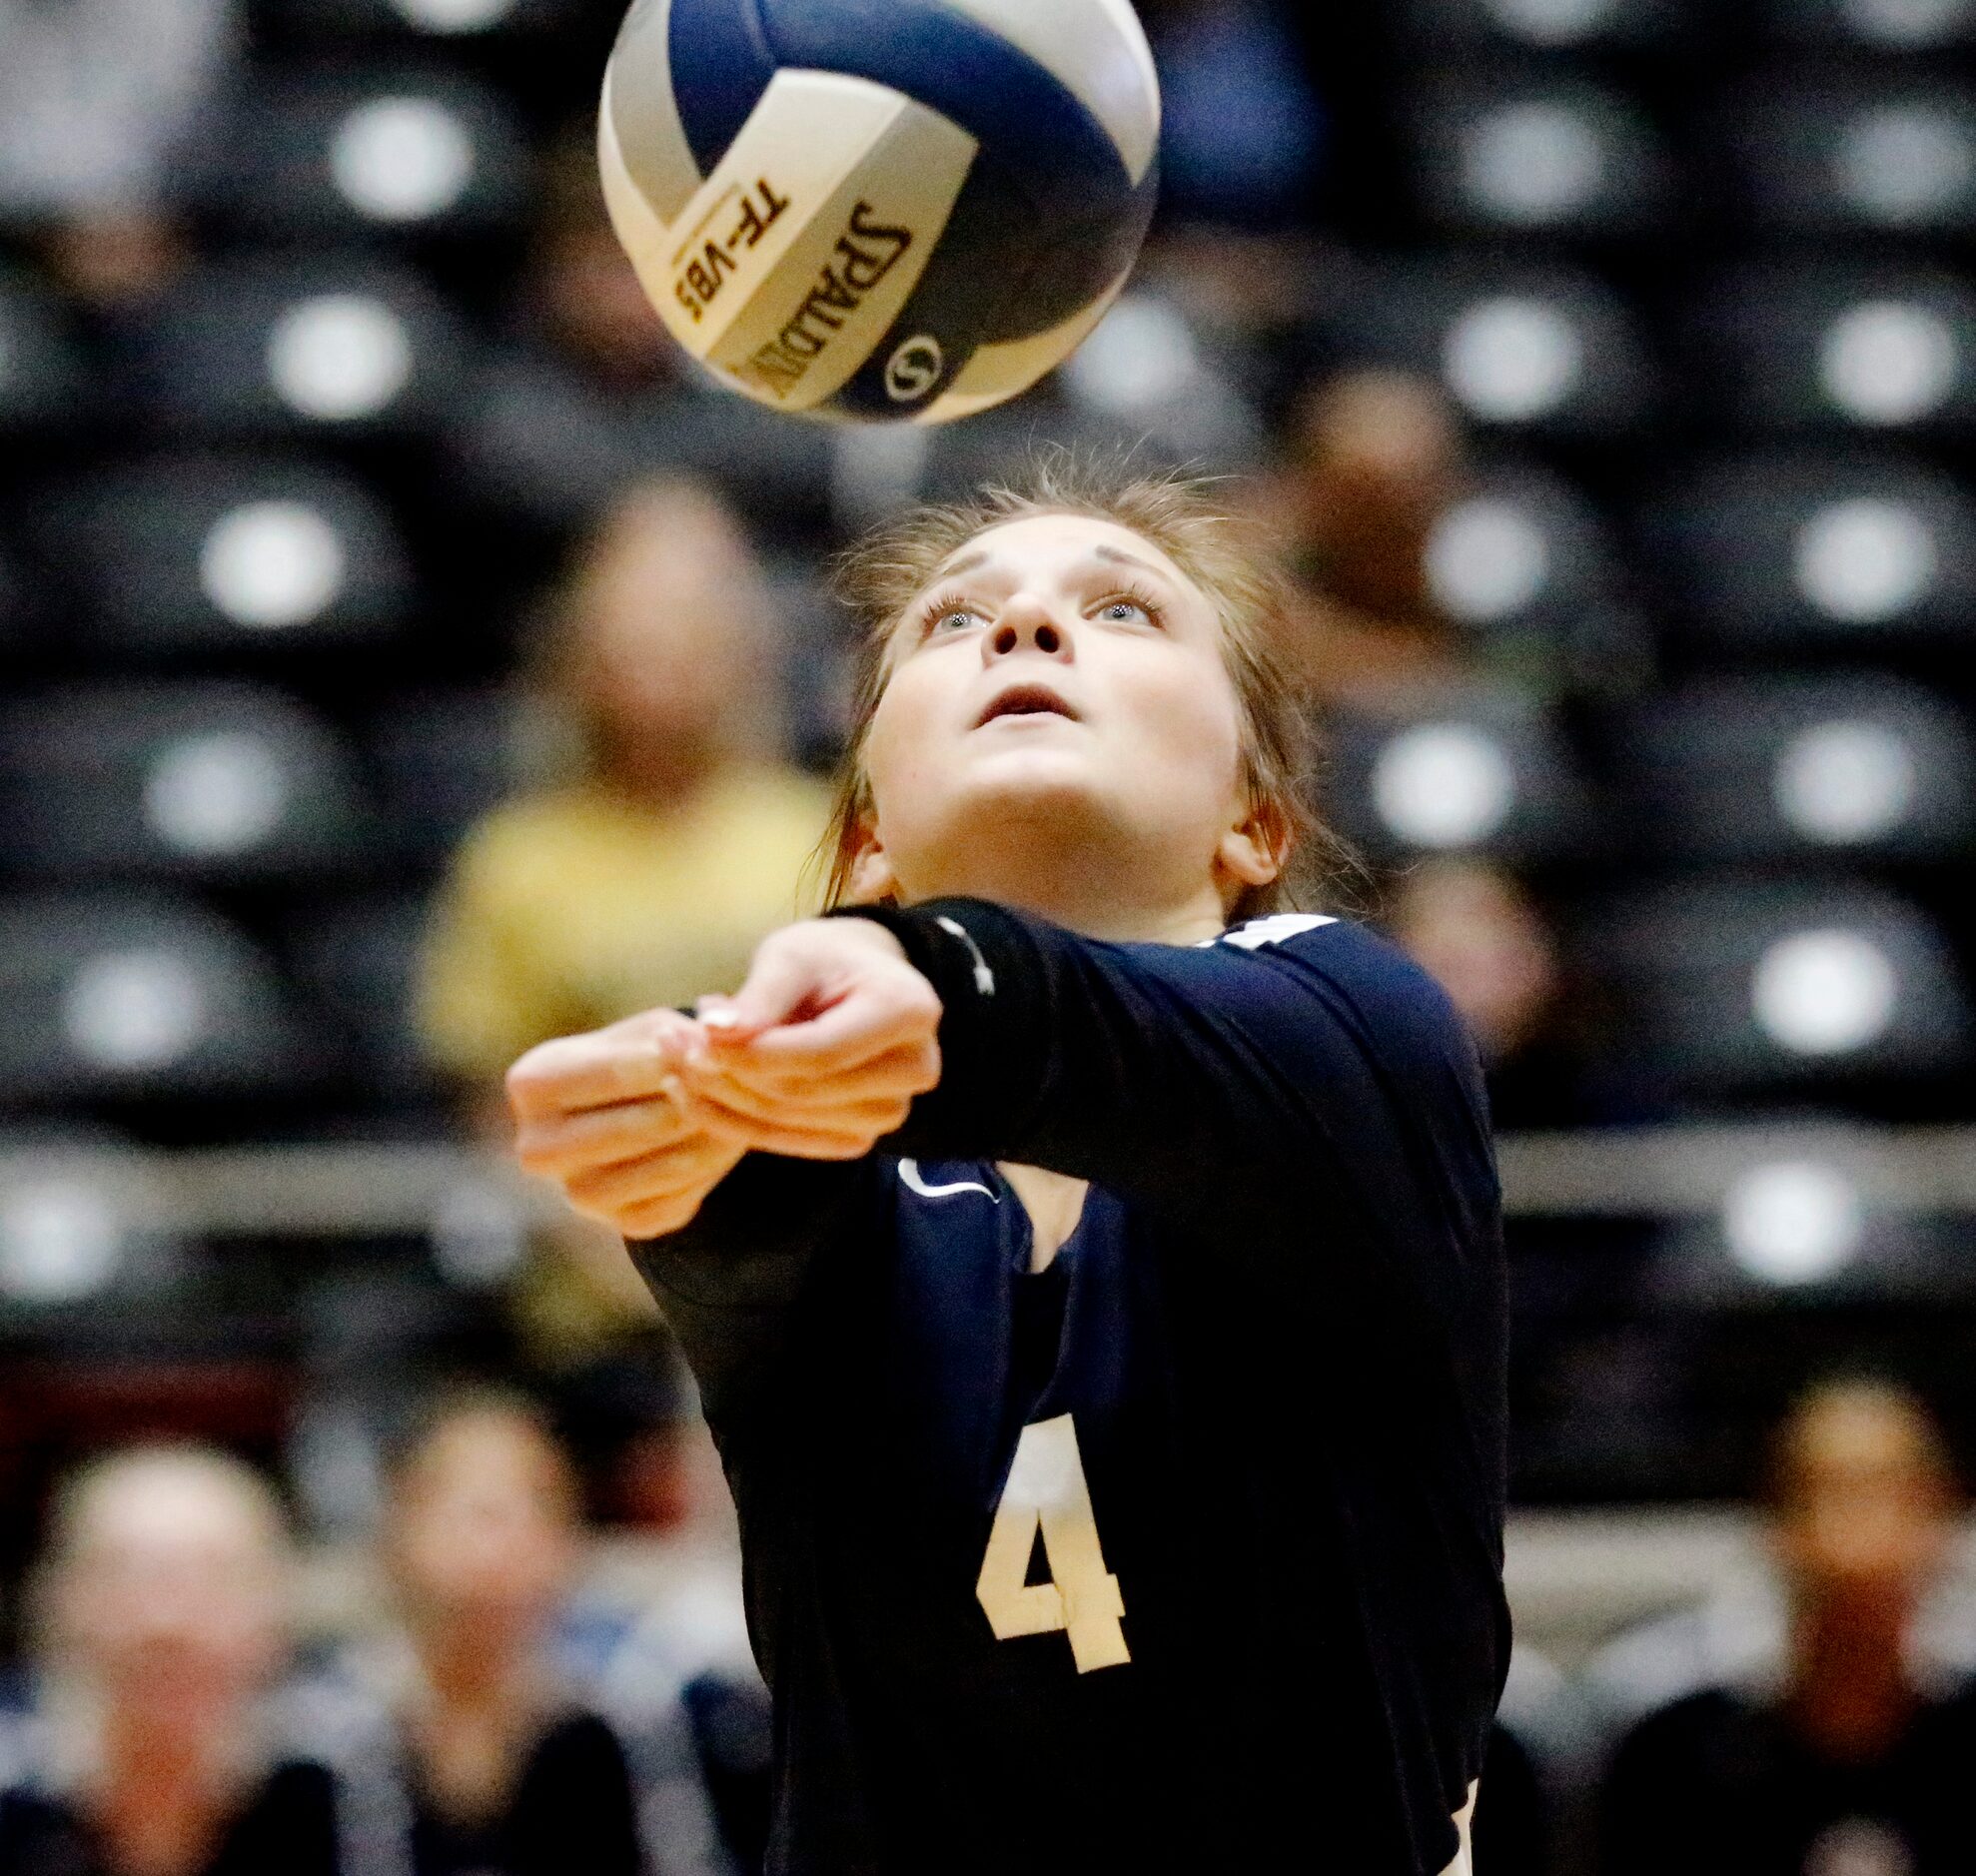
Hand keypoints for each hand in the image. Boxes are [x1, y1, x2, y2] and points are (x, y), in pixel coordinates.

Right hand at [507, 1007, 746, 1239]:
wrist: (635, 1115)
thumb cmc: (641, 1058)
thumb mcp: (652, 1031)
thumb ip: (676, 1035)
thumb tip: (705, 1039)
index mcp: (531, 1084)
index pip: (616, 1073)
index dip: (676, 1060)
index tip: (715, 1048)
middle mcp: (538, 1148)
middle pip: (643, 1125)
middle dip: (699, 1103)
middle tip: (739, 1084)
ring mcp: (575, 1194)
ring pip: (666, 1168)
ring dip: (714, 1138)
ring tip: (739, 1109)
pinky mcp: (620, 1224)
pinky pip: (679, 1200)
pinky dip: (710, 1171)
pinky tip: (721, 1145)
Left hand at [682, 917, 942, 1158]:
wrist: (854, 985)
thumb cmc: (823, 960)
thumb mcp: (790, 956)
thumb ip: (758, 997)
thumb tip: (715, 1032)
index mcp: (909, 1011)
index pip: (818, 1054)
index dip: (748, 1055)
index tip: (691, 1035)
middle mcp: (915, 1069)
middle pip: (801, 1094)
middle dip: (725, 1074)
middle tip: (671, 1042)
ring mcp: (892, 1110)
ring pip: (790, 1124)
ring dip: (723, 1099)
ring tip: (680, 1057)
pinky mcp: (862, 1134)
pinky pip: (790, 1142)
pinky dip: (737, 1122)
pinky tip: (700, 1090)